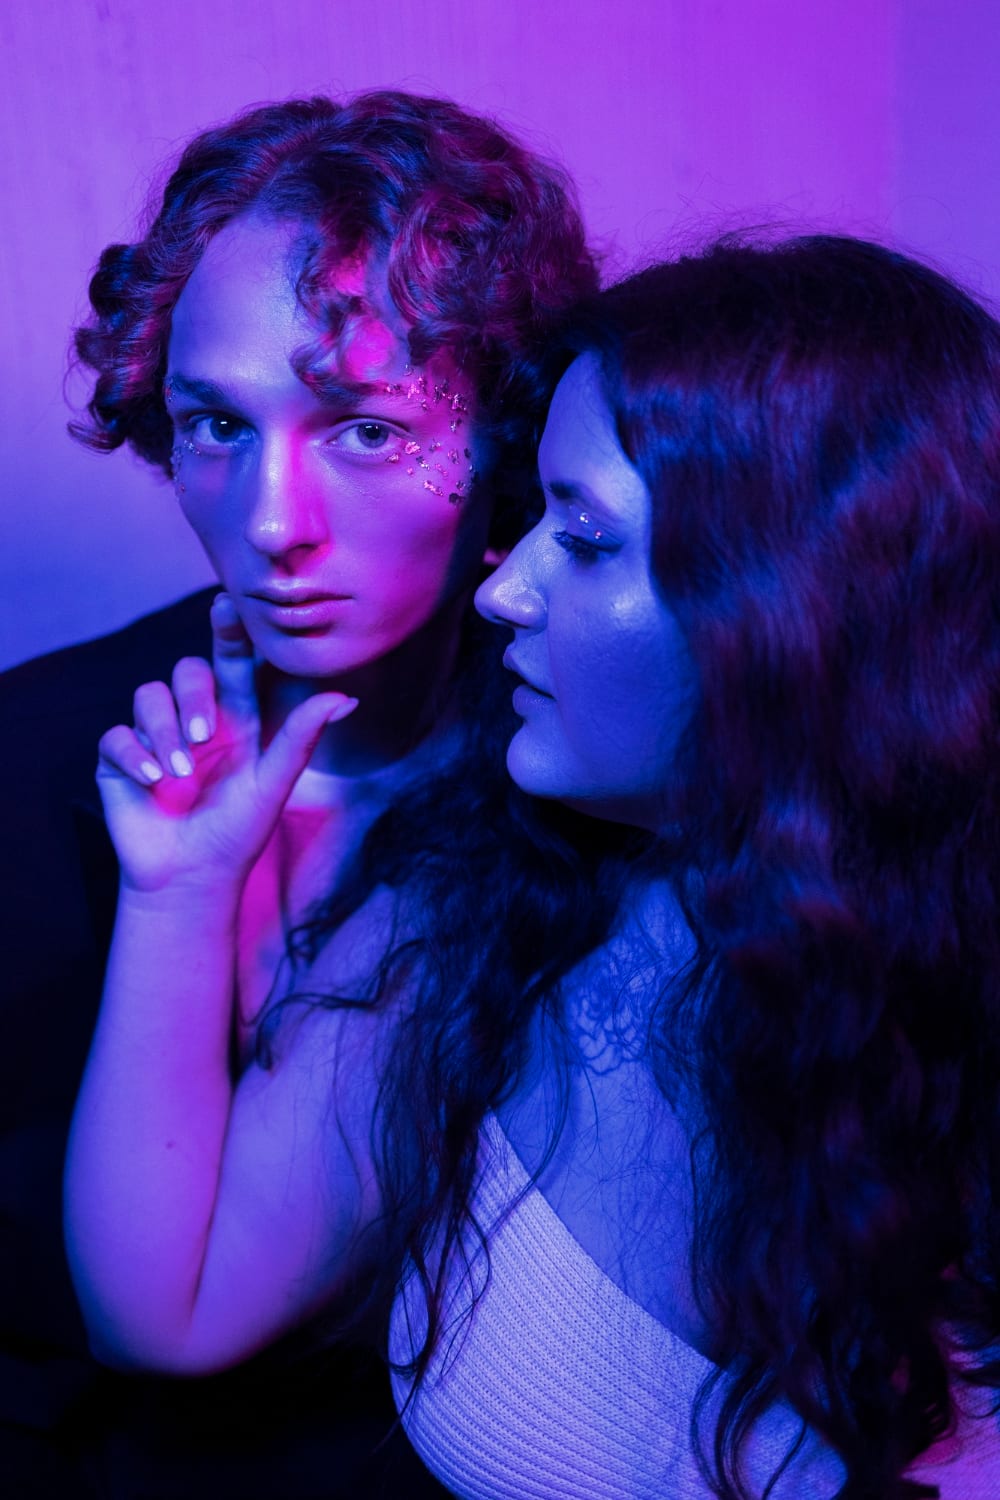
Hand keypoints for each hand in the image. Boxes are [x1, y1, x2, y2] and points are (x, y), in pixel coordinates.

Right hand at [97, 594, 356, 895]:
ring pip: (149, 694)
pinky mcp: (120, 759)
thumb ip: (302, 738)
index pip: (234, 662)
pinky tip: (152, 780)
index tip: (228, 606)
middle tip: (206, 736)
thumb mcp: (273, 784)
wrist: (192, 879)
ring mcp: (154, 736)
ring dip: (164, 728)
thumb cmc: (238, 832)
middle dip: (195, 694)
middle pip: (188, 670)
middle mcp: (195, 718)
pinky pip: (116, 735)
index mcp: (236, 717)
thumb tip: (346, 698)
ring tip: (180, 772)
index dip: (231, 632)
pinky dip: (133, 753)